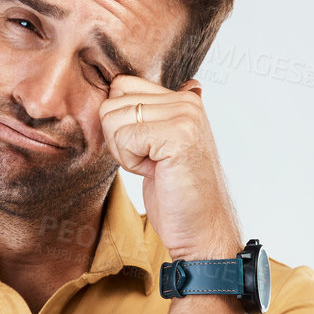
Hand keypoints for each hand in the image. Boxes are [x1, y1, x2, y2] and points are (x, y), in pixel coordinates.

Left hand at [98, 74, 242, 262]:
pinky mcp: (178, 135)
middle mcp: (187, 100)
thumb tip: (117, 85)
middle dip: (118, 139)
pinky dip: (130, 162)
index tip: (144, 148)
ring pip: (113, 119)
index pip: (121, 85)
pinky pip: (123, 138)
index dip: (119, 123)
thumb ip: (148, 112)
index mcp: (184, 98)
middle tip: (149, 162)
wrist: (201, 229)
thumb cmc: (177, 194)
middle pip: (112, 102)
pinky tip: (155, 172)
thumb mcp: (159, 144)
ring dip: (124, 151)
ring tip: (154, 166)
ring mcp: (185, 115)